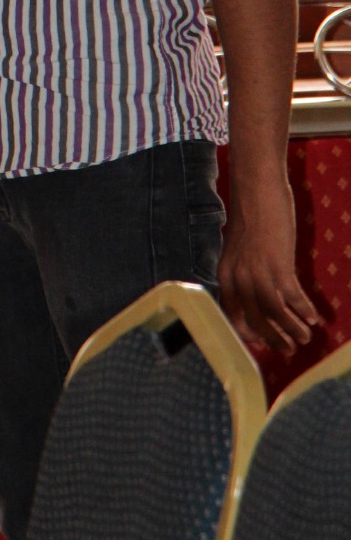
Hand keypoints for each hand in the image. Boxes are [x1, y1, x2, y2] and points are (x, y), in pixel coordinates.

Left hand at [219, 170, 318, 353]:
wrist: (256, 189)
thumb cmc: (251, 217)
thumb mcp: (240, 250)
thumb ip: (244, 272)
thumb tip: (258, 295)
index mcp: (225, 275)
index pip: (233, 315)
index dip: (249, 334)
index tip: (263, 344)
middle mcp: (237, 278)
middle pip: (255, 321)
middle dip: (274, 339)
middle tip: (290, 350)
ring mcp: (257, 273)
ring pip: (275, 315)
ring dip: (292, 330)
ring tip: (306, 338)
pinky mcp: (278, 265)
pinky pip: (292, 299)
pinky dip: (303, 311)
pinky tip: (314, 318)